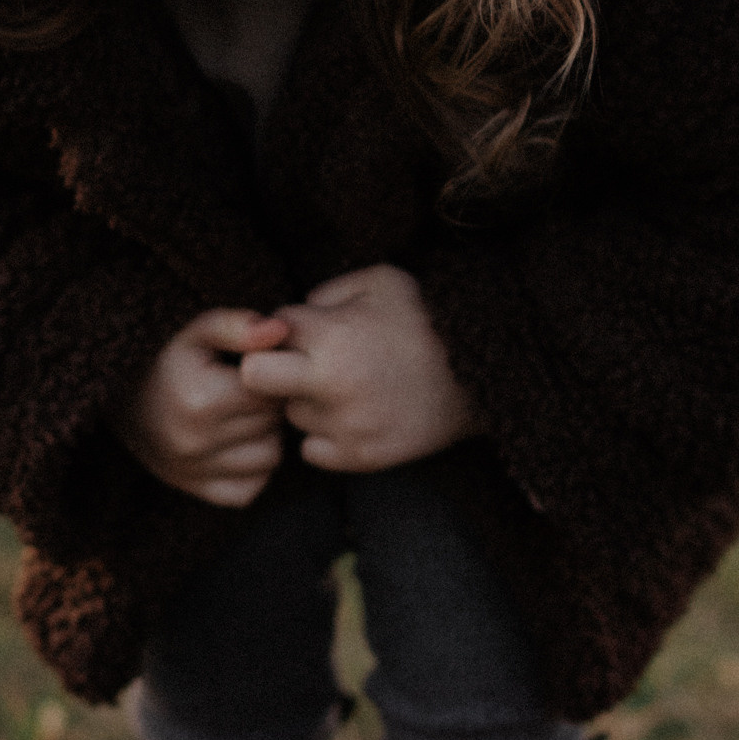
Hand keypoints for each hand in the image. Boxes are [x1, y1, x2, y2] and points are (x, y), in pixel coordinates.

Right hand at [112, 308, 292, 506]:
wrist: (112, 392)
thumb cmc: (161, 354)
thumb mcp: (194, 330)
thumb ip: (237, 326)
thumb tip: (280, 331)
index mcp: (200, 401)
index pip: (272, 394)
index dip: (273, 377)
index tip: (257, 368)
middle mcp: (194, 443)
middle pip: (272, 425)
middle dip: (269, 404)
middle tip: (249, 388)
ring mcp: (192, 471)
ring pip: (269, 459)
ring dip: (265, 436)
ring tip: (243, 414)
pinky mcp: (190, 488)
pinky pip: (248, 490)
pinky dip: (252, 470)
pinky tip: (236, 444)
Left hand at [239, 263, 478, 472]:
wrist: (483, 376)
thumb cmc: (428, 321)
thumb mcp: (381, 282)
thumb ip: (328, 291)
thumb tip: (291, 316)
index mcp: (332, 335)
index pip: (268, 331)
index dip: (282, 328)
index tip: (303, 331)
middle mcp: (332, 384)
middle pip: (255, 379)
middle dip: (269, 369)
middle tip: (298, 366)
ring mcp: (346, 425)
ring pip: (291, 415)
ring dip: (307, 401)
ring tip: (346, 387)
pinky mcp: (361, 457)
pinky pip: (312, 450)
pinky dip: (325, 435)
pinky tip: (353, 415)